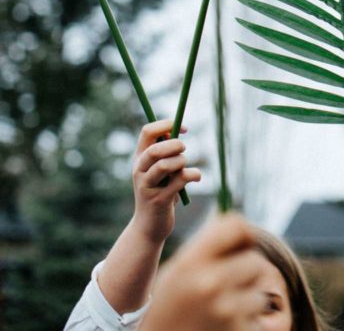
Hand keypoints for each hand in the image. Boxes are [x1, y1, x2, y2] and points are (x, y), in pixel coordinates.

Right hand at [131, 120, 200, 242]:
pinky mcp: (159, 200)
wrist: (149, 226)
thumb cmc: (159, 193)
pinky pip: (180, 181)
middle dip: (175, 145)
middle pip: (155, 149)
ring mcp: (147, 186)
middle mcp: (139, 171)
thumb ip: (165, 152)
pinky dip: (193, 175)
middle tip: (185, 149)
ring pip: (165, 165)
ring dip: (182, 162)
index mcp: (139, 158)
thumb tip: (176, 129)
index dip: (167, 124)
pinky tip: (196, 178)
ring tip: (186, 167)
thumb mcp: (160, 171)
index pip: (147, 132)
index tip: (184, 128)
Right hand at [139, 214, 265, 330]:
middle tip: (232, 286)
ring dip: (249, 301)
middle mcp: (209, 284)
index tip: (241, 247)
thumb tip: (243, 228)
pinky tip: (226, 327)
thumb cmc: (170, 312)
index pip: (236, 226)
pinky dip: (248, 322)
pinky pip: (258, 318)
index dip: (244, 236)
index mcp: (189, 263)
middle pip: (256, 261)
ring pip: (260, 292)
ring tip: (224, 311)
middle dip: (248, 274)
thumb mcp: (175, 275)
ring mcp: (227, 311)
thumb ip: (205, 250)